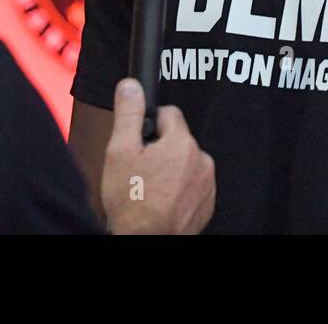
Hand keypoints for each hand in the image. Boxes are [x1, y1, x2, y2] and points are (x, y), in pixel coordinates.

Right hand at [101, 78, 215, 233]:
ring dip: (172, 169)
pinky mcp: (208, 202)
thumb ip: (128, 114)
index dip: (150, 125)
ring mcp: (207, 183)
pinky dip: (180, 188)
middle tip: (141, 170)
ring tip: (150, 187)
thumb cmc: (132, 203)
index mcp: (182, 144)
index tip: (140, 142)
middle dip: (161, 149)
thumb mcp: (120, 152)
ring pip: (186, 162)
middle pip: (178, 139)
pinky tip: (162, 199)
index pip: (170, 113)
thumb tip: (131, 85)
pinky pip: (194, 183)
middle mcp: (201, 160)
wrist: (145, 241)